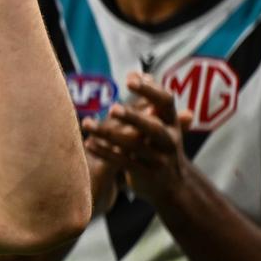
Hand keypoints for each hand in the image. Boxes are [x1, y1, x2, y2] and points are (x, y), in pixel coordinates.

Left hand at [81, 72, 195, 204]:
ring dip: (108, 134)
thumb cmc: (161, 146)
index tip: (129, 78)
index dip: (150, 90)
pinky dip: (105, 152)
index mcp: (173, 123)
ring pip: (133, 146)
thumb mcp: (164, 125)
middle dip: (134, 117)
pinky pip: (123, 162)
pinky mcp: (147, 174)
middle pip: (153, 128)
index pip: (166, 102)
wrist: (174, 187)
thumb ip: (152, 102)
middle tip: (112, 108)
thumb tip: (140, 72)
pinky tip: (89, 142)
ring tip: (86, 123)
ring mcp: (159, 159)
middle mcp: (170, 140)